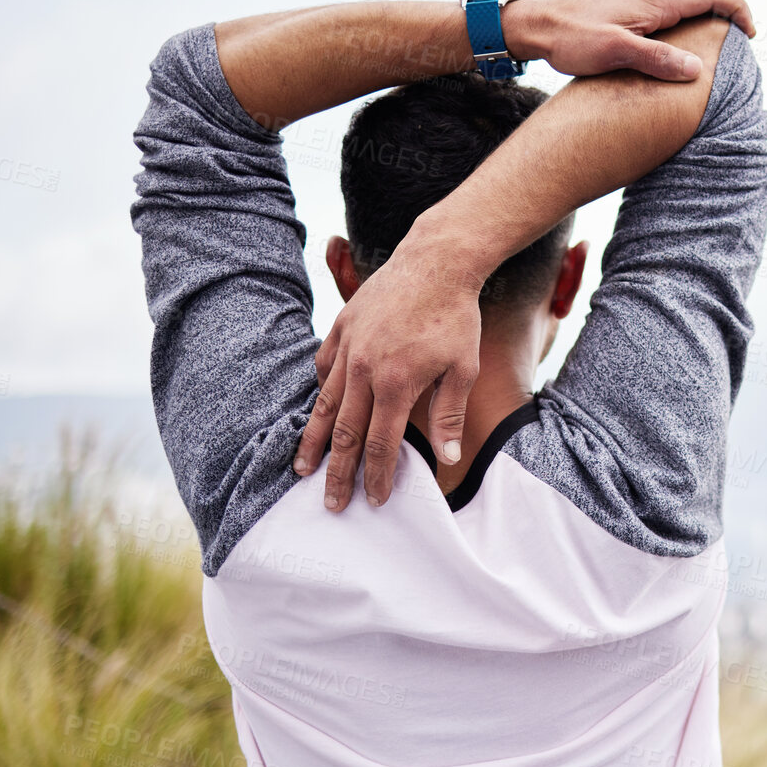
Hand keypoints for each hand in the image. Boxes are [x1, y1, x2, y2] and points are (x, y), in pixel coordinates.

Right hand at [294, 220, 484, 510]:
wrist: (436, 262)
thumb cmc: (457, 318)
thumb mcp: (464, 369)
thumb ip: (450, 416)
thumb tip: (449, 460)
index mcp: (396, 384)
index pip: (380, 444)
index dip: (377, 475)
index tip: (374, 500)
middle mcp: (364, 369)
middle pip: (345, 433)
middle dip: (338, 473)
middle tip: (331, 503)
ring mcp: (348, 347)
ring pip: (325, 403)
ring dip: (315, 440)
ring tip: (303, 468)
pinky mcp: (341, 326)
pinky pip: (324, 367)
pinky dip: (320, 391)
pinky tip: (319, 410)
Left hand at [502, 0, 754, 80]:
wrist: (535, 24)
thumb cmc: (571, 37)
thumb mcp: (615, 52)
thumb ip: (657, 59)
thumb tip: (697, 69)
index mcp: (656, 1)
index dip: (739, 10)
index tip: (751, 35)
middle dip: (732, 3)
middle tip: (744, 31)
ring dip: (713, 7)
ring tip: (721, 36)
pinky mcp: (629, 7)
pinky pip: (673, 2)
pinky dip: (692, 12)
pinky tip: (684, 38)